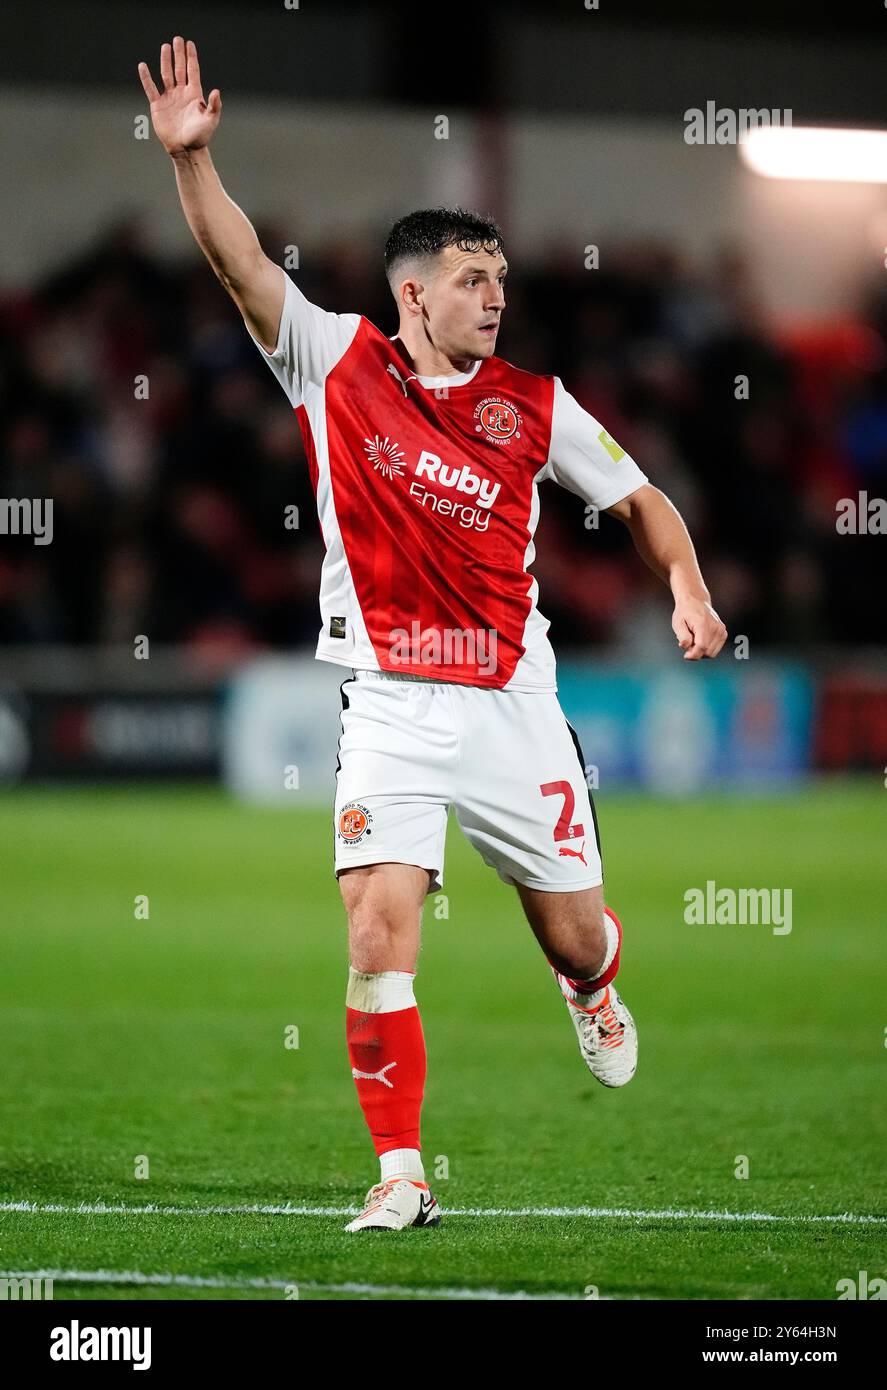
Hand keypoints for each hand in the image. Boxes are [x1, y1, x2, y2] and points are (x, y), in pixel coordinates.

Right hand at [138, 37, 220, 156]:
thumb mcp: (211, 121)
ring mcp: (169, 98)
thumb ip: (214, 106)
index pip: (192, 70)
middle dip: (178, 54)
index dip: (191, 57)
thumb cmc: (200, 136)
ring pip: (166, 74)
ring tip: (165, 47)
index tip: (190, 43)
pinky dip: (146, 78)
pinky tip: (143, 66)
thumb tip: (217, 91)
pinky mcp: (158, 105)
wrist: (185, 149)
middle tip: (177, 39)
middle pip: (179, 68)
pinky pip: (151, 88)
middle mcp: (181, 93)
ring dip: (165, 61)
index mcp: (194, 94)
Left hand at [672, 594, 726, 659]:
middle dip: (696, 652)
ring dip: (701, 651)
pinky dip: (707, 648)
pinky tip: (700, 640)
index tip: (686, 655)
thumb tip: (685, 646)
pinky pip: (715, 650)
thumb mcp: (677, 623)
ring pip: (711, 653)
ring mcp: (721, 631)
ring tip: (694, 640)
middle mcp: (715, 628)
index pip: (701, 647)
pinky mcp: (723, 633)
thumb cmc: (685, 612)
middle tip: (688, 642)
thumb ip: (682, 636)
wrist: (696, 601)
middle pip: (706, 652)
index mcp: (704, 624)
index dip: (693, 655)